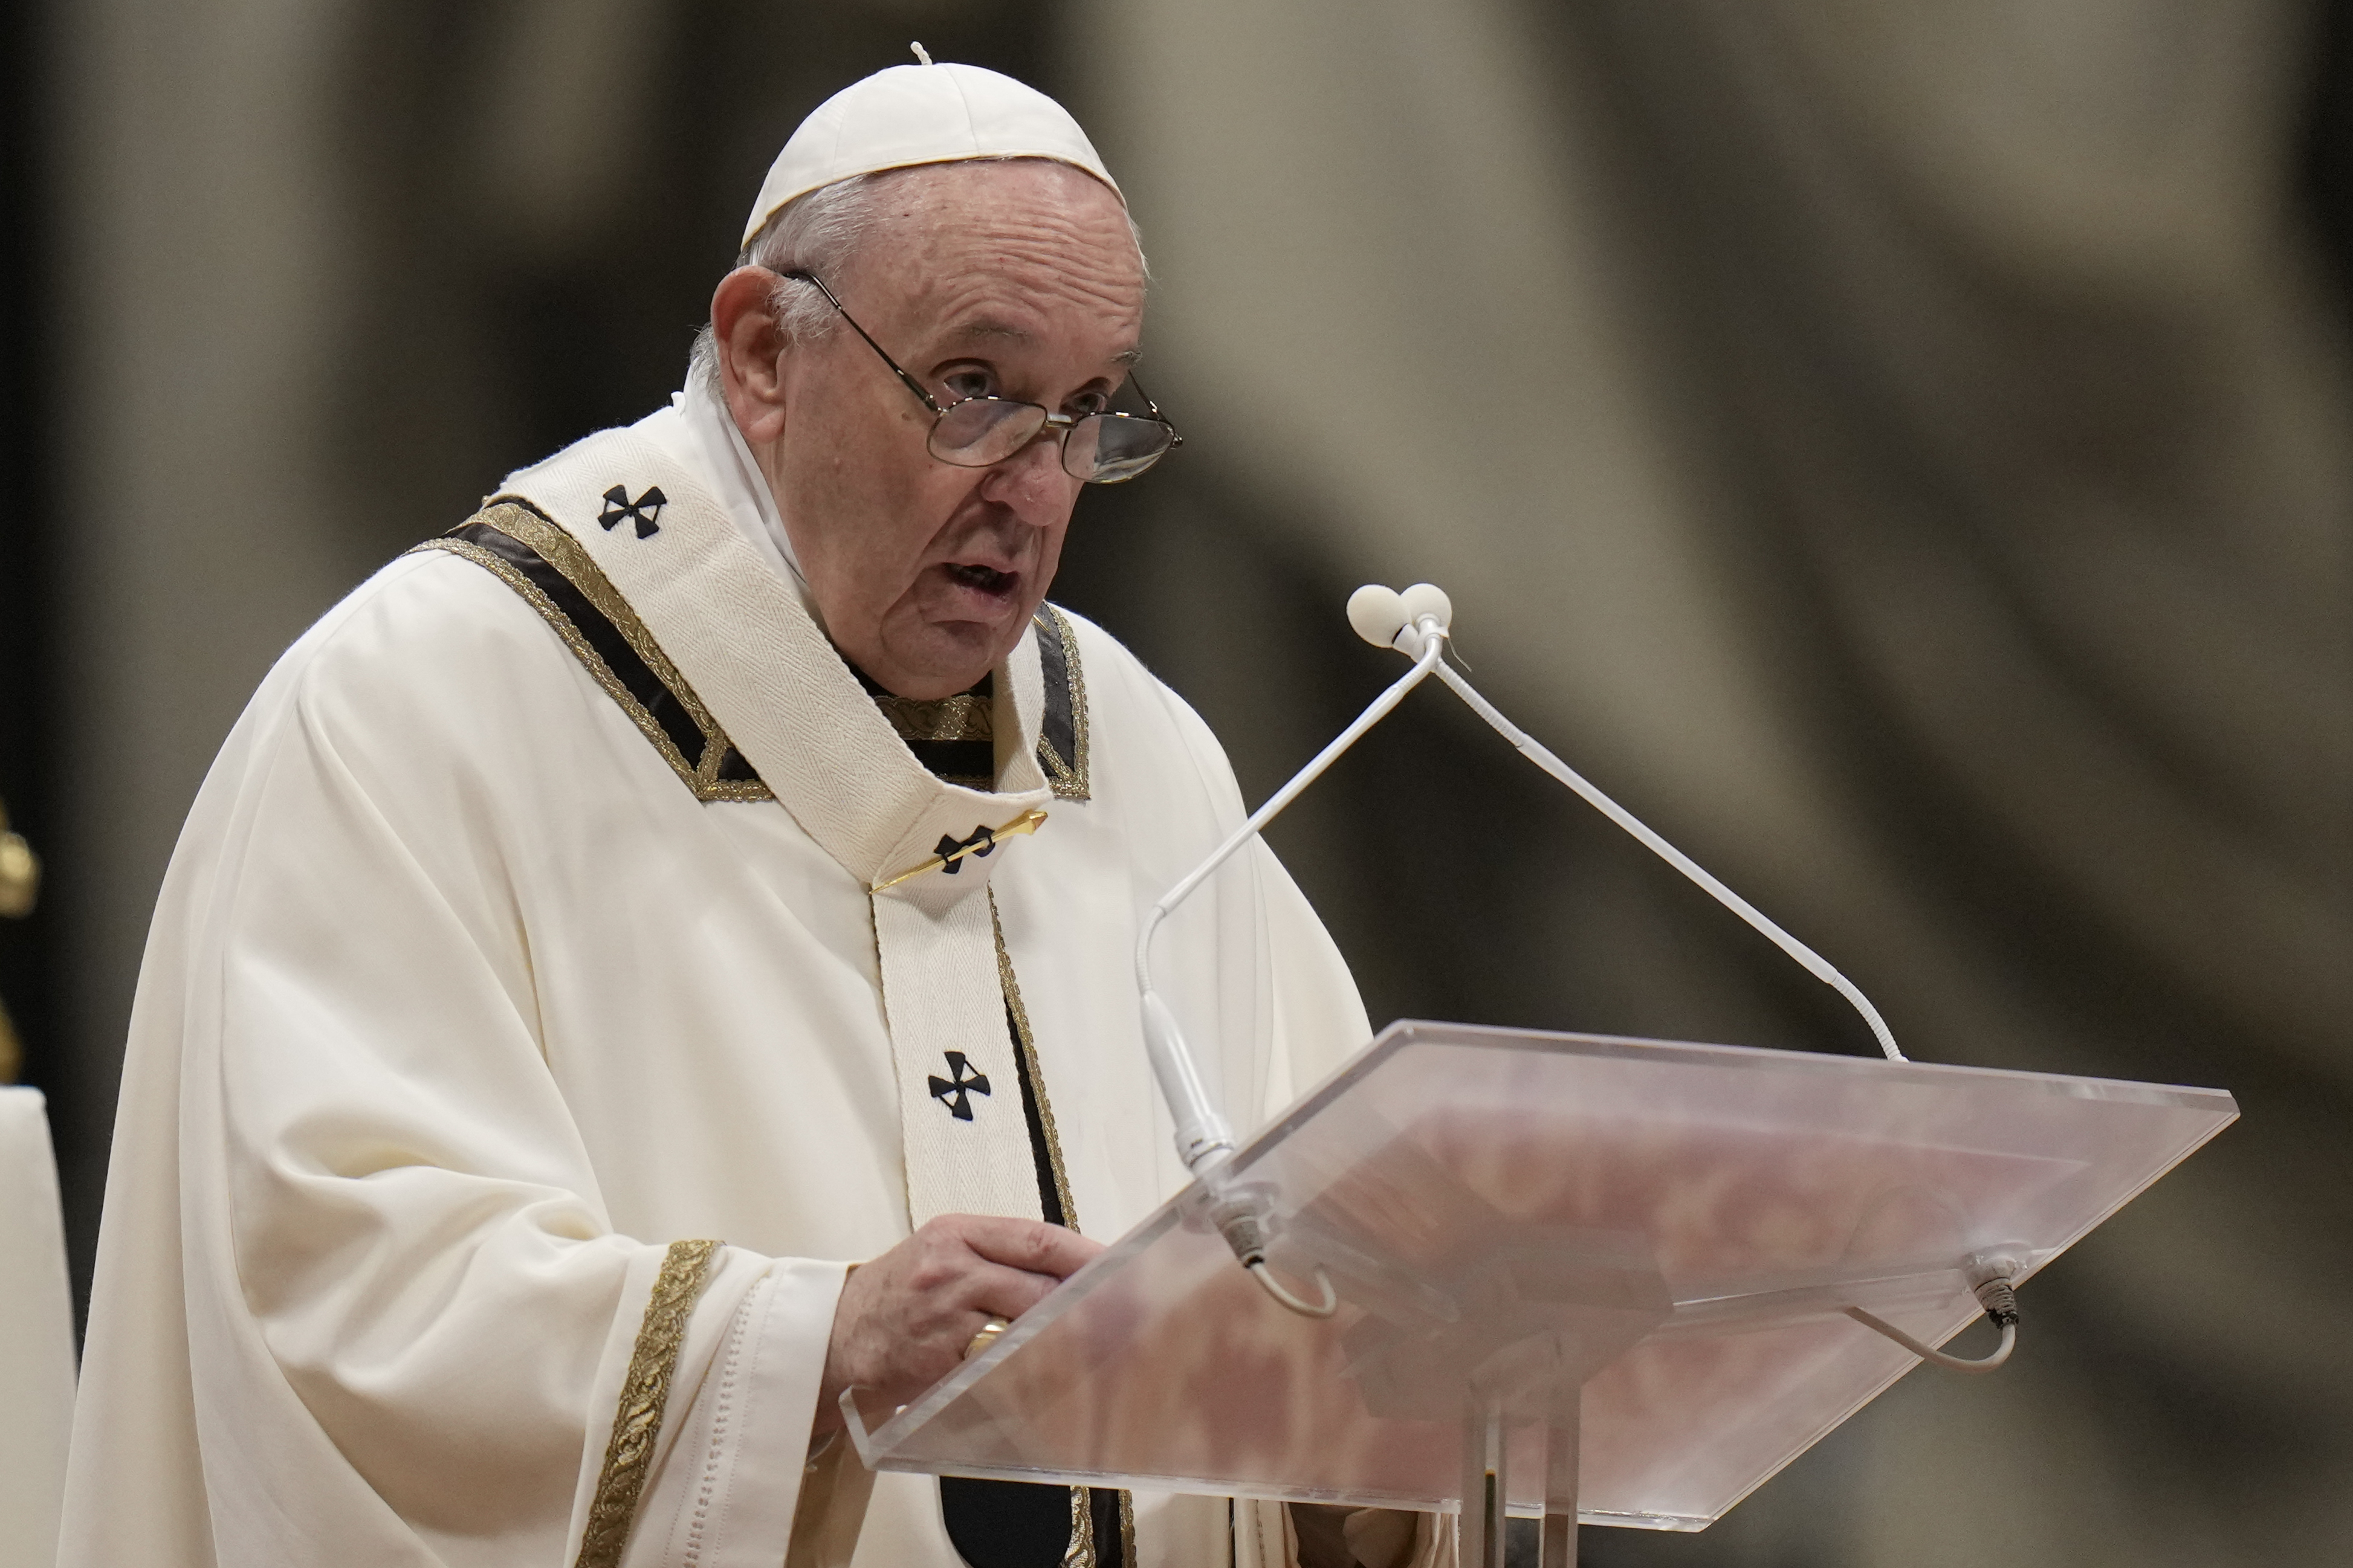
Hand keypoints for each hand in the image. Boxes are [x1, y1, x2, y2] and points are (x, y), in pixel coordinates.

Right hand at [815, 1214, 1101, 1432]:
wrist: (833, 1336)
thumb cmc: (895, 1293)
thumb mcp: (941, 1251)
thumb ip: (997, 1255)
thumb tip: (1068, 1270)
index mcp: (956, 1233)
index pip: (1036, 1237)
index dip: (1084, 1255)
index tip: (1117, 1269)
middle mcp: (950, 1269)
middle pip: (1038, 1285)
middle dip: (1083, 1305)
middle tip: (1121, 1317)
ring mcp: (943, 1317)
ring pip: (1024, 1328)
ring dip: (1062, 1342)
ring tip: (1096, 1348)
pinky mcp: (937, 1362)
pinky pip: (997, 1369)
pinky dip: (1026, 1373)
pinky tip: (1049, 1377)